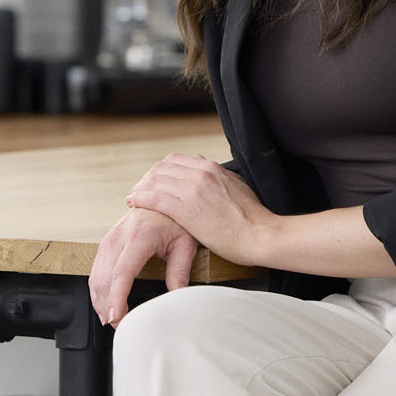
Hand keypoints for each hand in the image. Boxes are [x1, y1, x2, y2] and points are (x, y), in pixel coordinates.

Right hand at [87, 207, 197, 327]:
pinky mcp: (106, 243)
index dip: (117, 298)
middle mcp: (119, 238)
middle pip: (105, 278)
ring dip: (100, 300)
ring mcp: (109, 240)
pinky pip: (95, 270)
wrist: (160, 198)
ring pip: (96, 276)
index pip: (122, 273)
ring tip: (110, 320)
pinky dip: (97, 290)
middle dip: (108, 306)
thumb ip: (180, 272)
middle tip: (120, 326)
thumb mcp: (185, 244)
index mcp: (139, 237)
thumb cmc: (173, 219)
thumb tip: (177, 297)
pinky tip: (104, 303)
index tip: (117, 317)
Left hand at [125, 153, 273, 265]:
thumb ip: (219, 177)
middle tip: (139, 190)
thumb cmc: (252, 217)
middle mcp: (200, 174)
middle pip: (161, 168)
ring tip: (134, 197)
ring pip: (155, 182)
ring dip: (140, 188)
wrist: (261, 235)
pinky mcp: (186, 210)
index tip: (153, 181)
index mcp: (211, 168)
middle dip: (147, 179)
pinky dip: (141, 199)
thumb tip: (207, 169)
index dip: (159, 171)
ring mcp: (192, 190)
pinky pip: (155, 199)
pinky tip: (134, 203)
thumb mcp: (237, 186)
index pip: (175, 161)